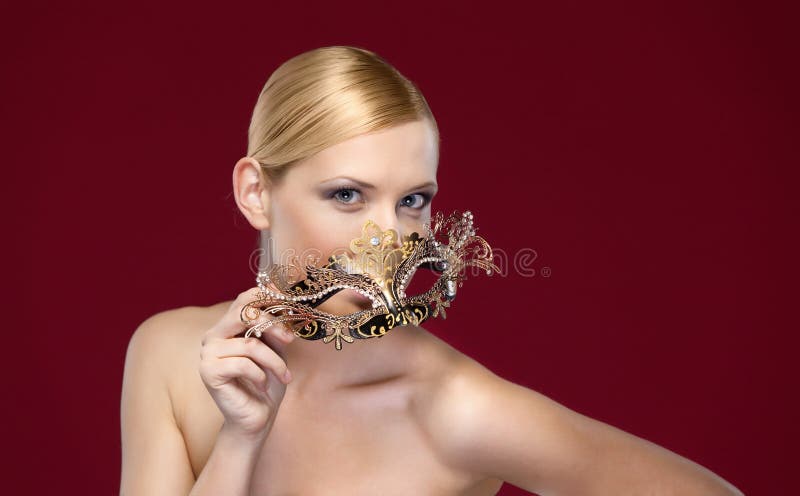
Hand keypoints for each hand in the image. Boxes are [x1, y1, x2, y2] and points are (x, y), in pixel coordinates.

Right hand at [199, 287, 295, 439]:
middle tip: (290, 339)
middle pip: (244, 313)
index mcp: (228, 326)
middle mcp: (213, 335)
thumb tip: (284, 299)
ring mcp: (207, 353)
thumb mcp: (276, 348)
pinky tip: (262, 385)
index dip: (269, 298)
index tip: (292, 306)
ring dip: (274, 361)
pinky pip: (244, 364)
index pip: (245, 299)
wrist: (257, 417)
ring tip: (283, 376)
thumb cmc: (267, 381)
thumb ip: (275, 326)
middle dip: (273, 324)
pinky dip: (261, 375)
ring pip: (250, 344)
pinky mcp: (209, 371)